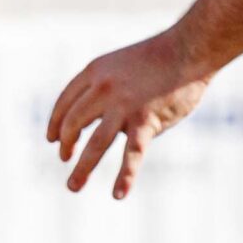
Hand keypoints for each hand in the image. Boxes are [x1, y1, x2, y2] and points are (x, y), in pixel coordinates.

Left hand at [45, 32, 209, 199]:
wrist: (188, 49)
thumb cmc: (157, 57)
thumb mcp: (119, 66)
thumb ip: (103, 89)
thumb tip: (95, 121)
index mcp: (94, 72)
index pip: (65, 102)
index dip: (56, 123)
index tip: (53, 139)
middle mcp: (102, 89)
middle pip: (74, 124)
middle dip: (66, 145)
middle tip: (64, 159)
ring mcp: (123, 106)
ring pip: (95, 144)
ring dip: (82, 168)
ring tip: (73, 186)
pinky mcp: (146, 121)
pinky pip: (132, 154)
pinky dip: (125, 176)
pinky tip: (118, 194)